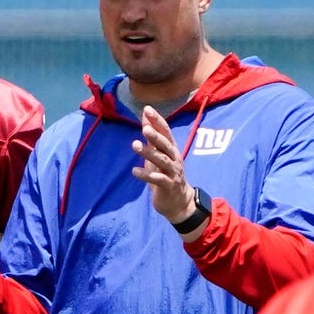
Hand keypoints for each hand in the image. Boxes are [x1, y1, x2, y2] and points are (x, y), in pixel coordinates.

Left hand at [131, 105, 196, 223]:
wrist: (179, 203)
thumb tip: (145, 119)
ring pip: (162, 161)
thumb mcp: (159, 155)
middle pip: (166, 145)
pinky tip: (134, 171)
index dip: (157, 120)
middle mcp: (174, 159)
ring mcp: (173, 173)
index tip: (147, 109)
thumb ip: (152, 138)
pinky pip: (158, 179)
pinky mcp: (169, 186)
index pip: (166, 132)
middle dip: (156, 136)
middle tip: (144, 128)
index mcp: (172, 150)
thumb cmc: (166, 175)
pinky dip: (146, 175)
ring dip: (148, 153)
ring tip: (135, 145)